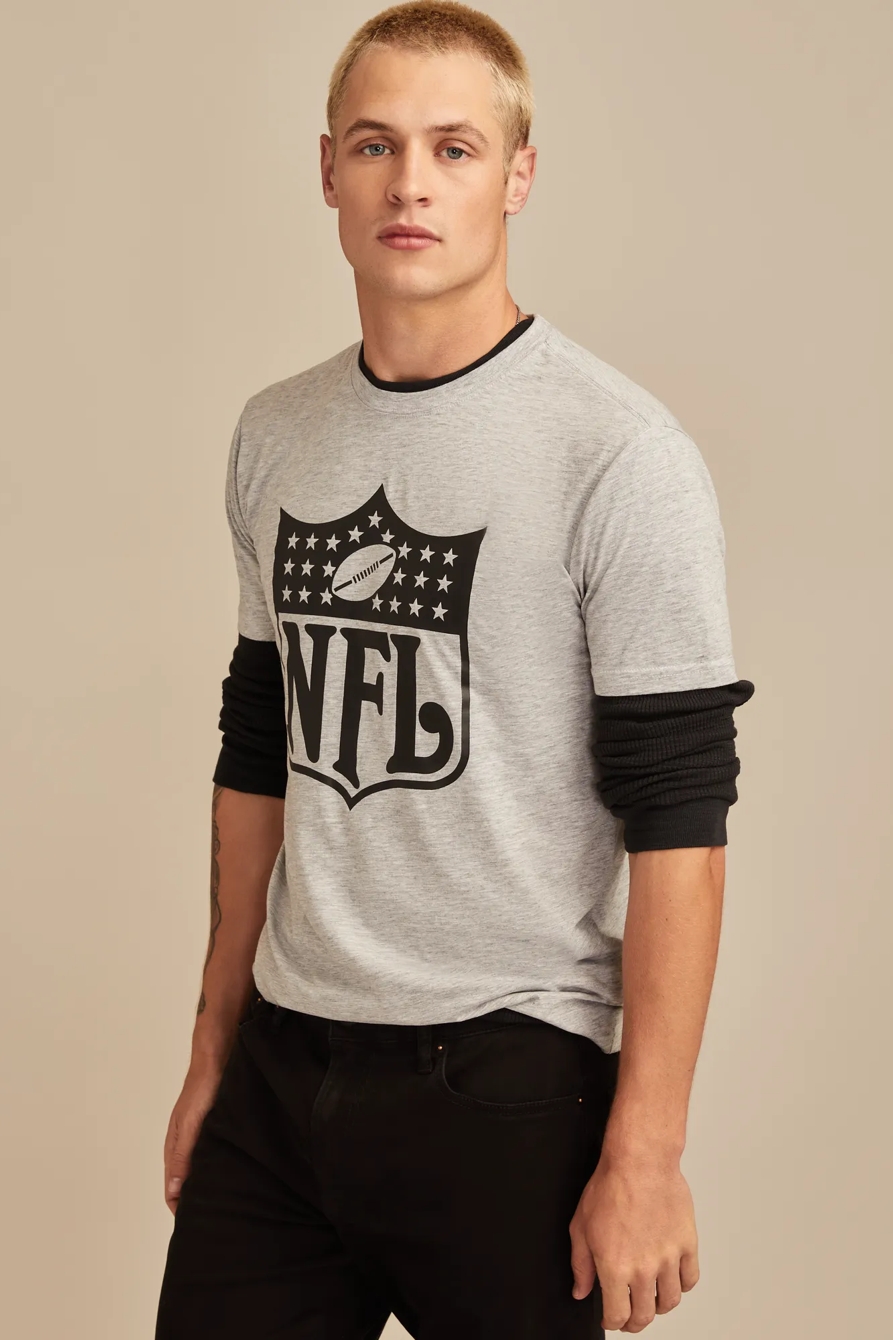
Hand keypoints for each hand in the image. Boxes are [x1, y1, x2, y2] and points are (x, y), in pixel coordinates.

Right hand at [162, 1062, 223, 1214]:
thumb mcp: (191, 1125)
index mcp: (174, 1147)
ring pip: (200, 1169)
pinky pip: (214, 1155)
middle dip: (195, 1201)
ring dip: (208, 1184)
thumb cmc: (203, 1089)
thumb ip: (182, 1156)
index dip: (180, 1209)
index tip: (195, 1227)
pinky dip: (219, 1168)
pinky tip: (232, 1173)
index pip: (172, 1189)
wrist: (218, 1058)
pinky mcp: (216, 1128)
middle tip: (214, 1219)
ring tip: (226, 1203)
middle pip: (185, 1182)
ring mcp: (200, 1136)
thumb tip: (174, 1191)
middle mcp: (185, 1144)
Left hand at [568, 1153, 699, 1331]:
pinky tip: (672, 1279)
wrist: (640, 1161)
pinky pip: (690, 1279)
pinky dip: (682, 1286)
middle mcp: (644, 1269)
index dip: (612, 1322)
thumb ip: (581, 1265)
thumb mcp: (581, 1227)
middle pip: (644, 1315)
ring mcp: (669, 1258)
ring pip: (670, 1301)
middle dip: (634, 1321)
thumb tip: (580, 1290)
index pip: (617, 1315)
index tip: (610, 1318)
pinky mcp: (687, 1244)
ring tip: (651, 1299)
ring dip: (659, 1306)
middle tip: (630, 1316)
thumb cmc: (610, 1187)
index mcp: (615, 1268)